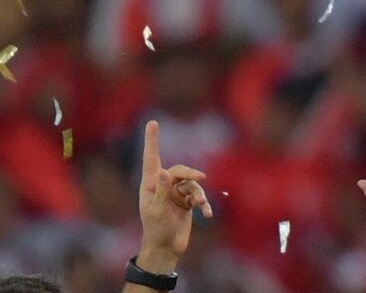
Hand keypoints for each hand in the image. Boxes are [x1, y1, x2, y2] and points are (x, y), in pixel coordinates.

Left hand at [137, 121, 212, 273]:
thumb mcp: (157, 211)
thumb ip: (162, 191)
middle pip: (180, 171)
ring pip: (192, 184)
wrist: (166, 249)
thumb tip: (165, 172)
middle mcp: (163, 186)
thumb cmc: (156, 231)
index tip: (152, 123)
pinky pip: (199, 196)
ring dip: (199, 194)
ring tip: (202, 206)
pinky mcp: (187, 202)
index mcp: (150, 185)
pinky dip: (204, 204)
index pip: (151, 159)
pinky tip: (207, 215)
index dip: (152, 141)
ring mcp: (176, 194)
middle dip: (191, 174)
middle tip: (202, 179)